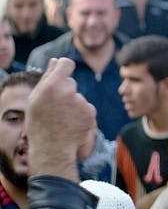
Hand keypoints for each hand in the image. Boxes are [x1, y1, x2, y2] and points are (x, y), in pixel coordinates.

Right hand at [27, 58, 96, 179]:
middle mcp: (69, 91)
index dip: (64, 67)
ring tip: (62, 119)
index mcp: (52, 86)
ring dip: (73, 105)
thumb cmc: (39, 123)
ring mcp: (81, 102)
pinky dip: (81, 114)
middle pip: (71, 83)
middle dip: (65, 91)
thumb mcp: (36, 99)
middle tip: (54, 108)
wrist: (52, 148)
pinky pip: (86, 107)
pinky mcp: (91, 112)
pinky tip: (71, 123)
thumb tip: (56, 60)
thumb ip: (47, 77)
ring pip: (79, 97)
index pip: (66, 64)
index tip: (62, 72)